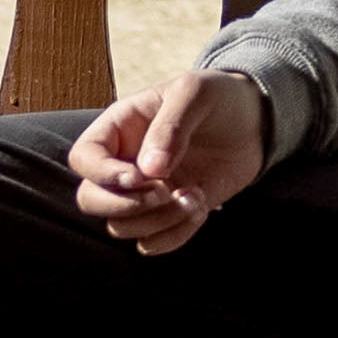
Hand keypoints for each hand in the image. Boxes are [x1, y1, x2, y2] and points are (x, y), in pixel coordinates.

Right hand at [69, 72, 270, 255]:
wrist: (253, 121)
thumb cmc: (217, 98)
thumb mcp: (194, 94)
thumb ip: (170, 126)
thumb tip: (149, 170)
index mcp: (119, 128)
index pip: (83, 159)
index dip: (103, 175)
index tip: (141, 176)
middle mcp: (124, 163)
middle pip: (90, 199)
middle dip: (125, 206)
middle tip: (163, 193)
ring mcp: (145, 193)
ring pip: (121, 226)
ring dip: (158, 221)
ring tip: (192, 196)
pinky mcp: (169, 214)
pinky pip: (153, 243)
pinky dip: (175, 235)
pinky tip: (200, 207)